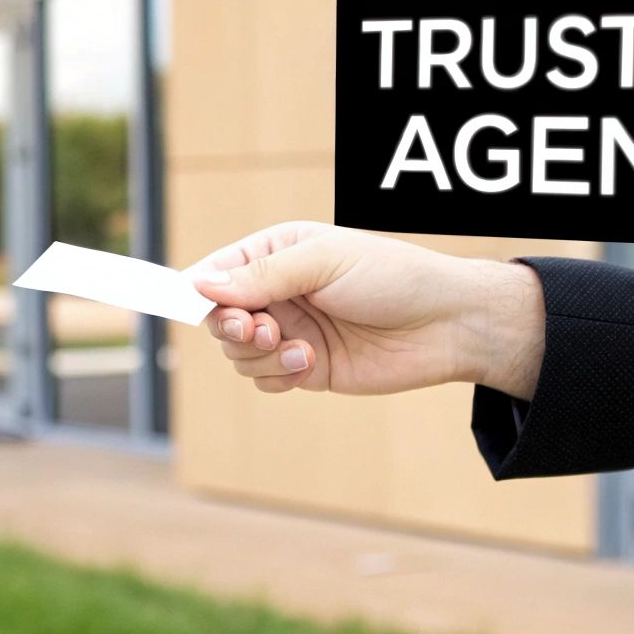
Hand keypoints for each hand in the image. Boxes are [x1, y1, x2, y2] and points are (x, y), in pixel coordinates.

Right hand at [190, 221, 546, 397]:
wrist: (446, 325)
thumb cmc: (392, 276)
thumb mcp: (323, 262)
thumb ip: (262, 275)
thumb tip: (202, 285)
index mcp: (276, 253)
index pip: (216, 271)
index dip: (196, 290)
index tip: (186, 305)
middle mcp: (278, 292)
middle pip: (219, 317)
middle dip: (231, 327)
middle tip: (259, 328)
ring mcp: (291, 331)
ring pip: (238, 353)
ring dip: (258, 355)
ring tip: (296, 347)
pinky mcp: (306, 369)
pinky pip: (264, 381)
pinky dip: (276, 377)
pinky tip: (308, 364)